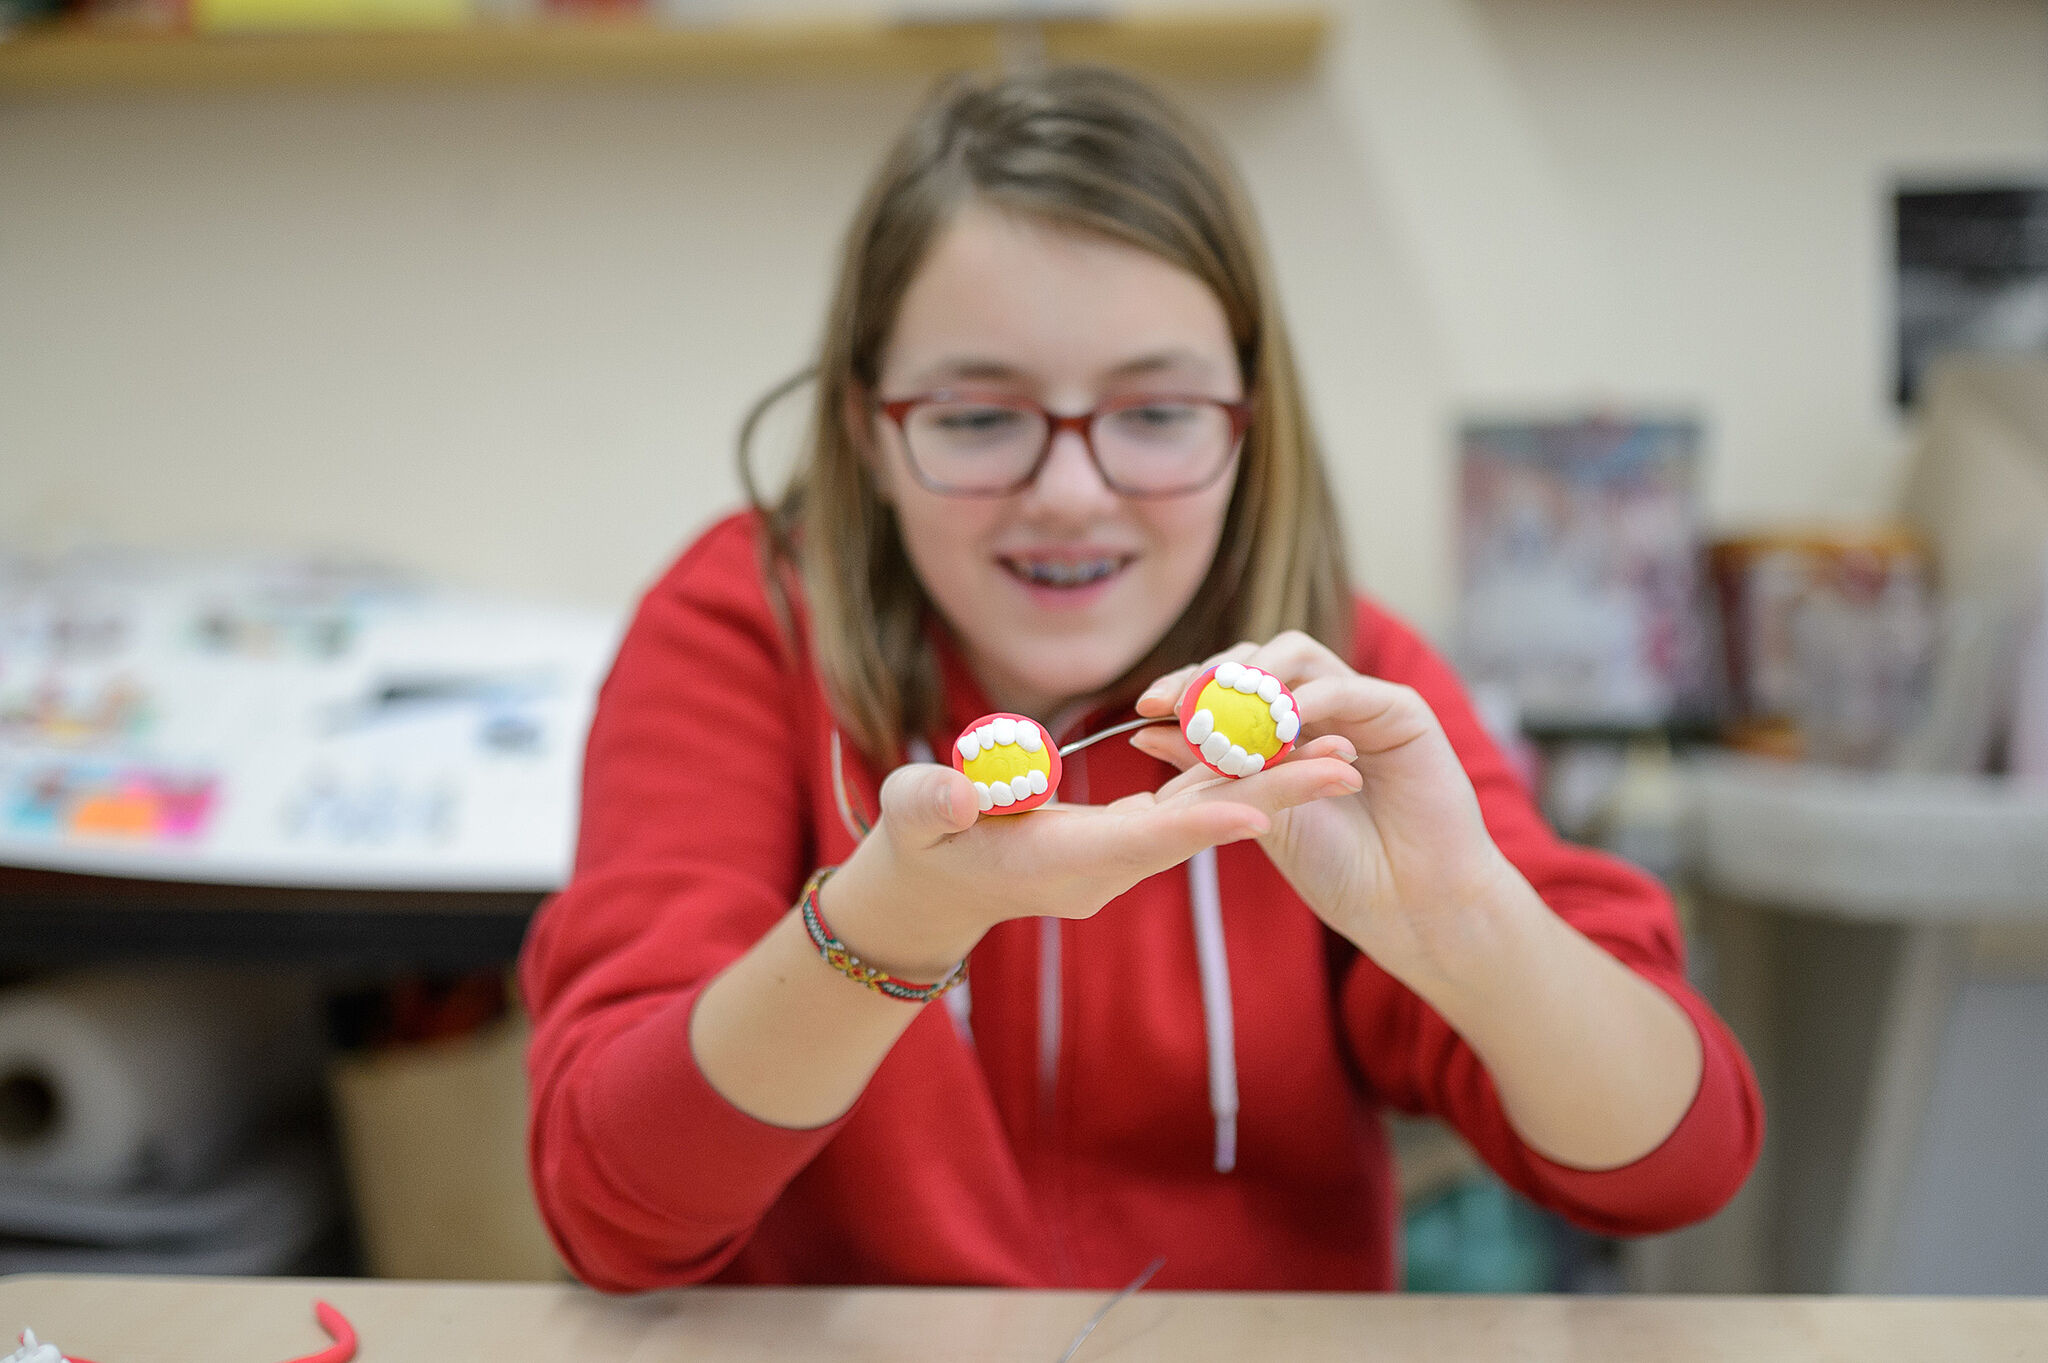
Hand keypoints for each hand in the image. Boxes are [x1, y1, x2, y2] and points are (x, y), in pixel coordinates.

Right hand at [821, 729, 1363, 979]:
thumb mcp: (915, 820)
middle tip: (1347, 766)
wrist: (929, 889)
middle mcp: (1108, 867)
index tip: (1264, 812)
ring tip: (1339, 750)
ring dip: (1270, 785)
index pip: (1144, 842)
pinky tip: (1277, 743)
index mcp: (1064, 863)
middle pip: (1202, 828)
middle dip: (1273, 798)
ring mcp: (1121, 856)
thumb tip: (956, 794)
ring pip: (1206, 815)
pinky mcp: (1124, 838)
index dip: (1202, 824)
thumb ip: (936, 805)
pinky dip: (1230, 777)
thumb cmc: (917, 844)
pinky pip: (1188, 806)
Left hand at [1132, 631, 1518, 985]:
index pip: (1230, 685)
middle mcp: (1323, 705)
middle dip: (1210, 676)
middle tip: (1172, 702)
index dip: (1187, 688)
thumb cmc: (1338, 868)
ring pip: (1300, 656)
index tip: (1145, 708)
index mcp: (1288, 727)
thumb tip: (1143, 730)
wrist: (1407, 907)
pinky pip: (1349, 687)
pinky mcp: (1403, 711)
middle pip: (1259, 658)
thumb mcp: (1257, 812)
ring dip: (1256, 679)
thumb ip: (1211, 768)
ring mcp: (1362, 703)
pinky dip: (1311, 701)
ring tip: (1224, 715)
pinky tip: (1282, 729)